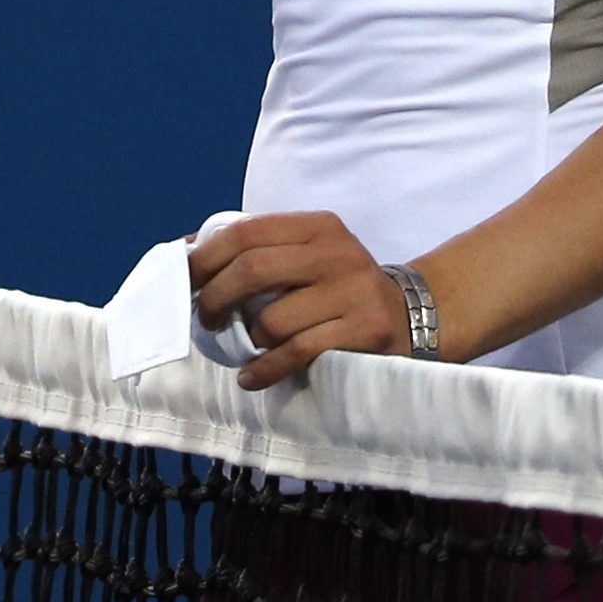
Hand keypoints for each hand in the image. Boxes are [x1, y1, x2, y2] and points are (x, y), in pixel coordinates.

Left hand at [188, 209, 435, 389]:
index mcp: (317, 226)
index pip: (245, 233)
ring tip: (246, 346)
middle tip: (205, 319)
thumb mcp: (308, 256)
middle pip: (252, 270)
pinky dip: (264, 368)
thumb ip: (259, 252)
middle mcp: (337, 252)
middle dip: (216, 299)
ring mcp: (354, 291)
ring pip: (273, 318)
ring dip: (248, 339)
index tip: (184, 282)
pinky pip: (296, 352)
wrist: (418, 315)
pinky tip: (251, 376)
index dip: (205, 258)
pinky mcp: (364, 331)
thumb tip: (185, 254)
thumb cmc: (341, 289)